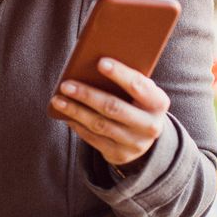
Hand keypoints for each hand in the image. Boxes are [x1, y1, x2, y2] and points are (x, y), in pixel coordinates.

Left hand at [49, 58, 169, 168]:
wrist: (145, 137)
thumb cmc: (137, 103)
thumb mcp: (141, 92)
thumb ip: (126, 80)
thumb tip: (92, 64)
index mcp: (158, 103)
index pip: (138, 86)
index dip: (120, 74)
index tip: (100, 62)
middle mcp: (150, 125)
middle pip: (113, 107)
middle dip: (87, 95)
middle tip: (65, 85)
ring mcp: (135, 143)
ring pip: (100, 124)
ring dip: (76, 111)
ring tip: (58, 100)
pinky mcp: (120, 155)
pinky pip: (94, 139)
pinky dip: (78, 125)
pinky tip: (66, 115)